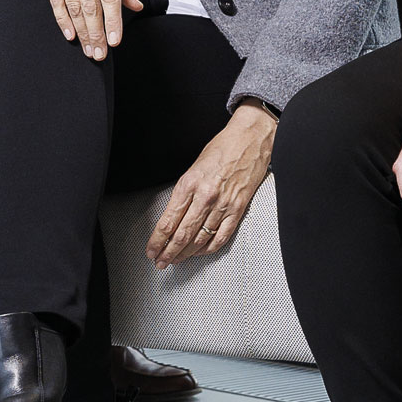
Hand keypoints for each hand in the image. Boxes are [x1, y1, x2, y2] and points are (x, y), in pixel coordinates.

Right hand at [23, 0, 143, 60]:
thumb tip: (136, 6)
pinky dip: (61, 18)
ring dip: (81, 31)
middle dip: (97, 33)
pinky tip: (69, 34)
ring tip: (88, 49)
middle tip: (100, 55)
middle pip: (91, 5)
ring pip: (73, 5)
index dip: (113, 21)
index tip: (115, 41)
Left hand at [147, 104, 276, 267]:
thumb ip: (185, 192)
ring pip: (200, 239)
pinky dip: (208, 248)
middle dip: (168, 252)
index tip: (151, 250)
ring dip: (186, 254)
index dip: (157, 240)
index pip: (168, 221)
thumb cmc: (222, 149)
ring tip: (176, 260)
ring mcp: (223, 205)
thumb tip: (173, 216)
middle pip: (182, 235)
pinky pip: (221, 236)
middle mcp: (205, 196)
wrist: (250, 139)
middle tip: (160, 262)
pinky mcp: (238, 209)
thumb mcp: (194, 167)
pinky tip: (200, 252)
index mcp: (189, 183)